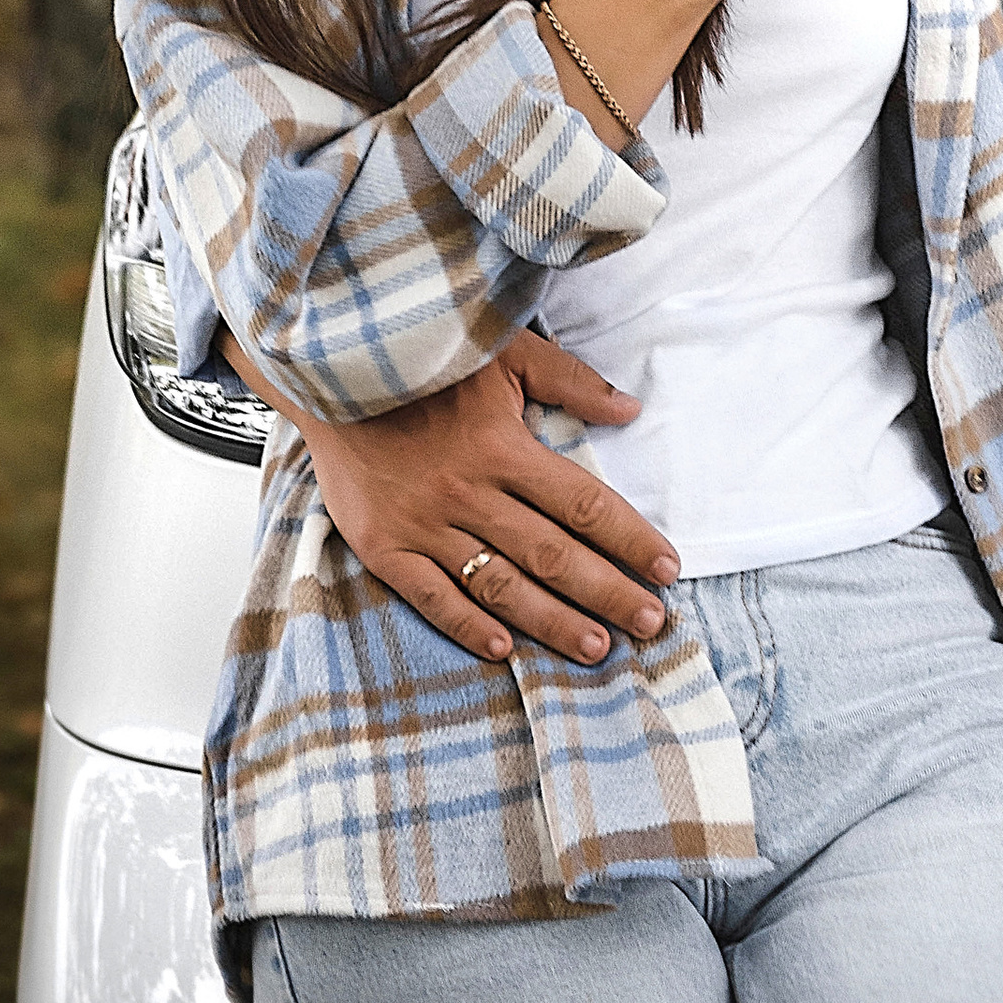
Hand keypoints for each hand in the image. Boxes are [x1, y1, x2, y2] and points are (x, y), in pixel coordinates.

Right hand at [281, 330, 682, 667]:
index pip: (583, 503)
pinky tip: (503, 650)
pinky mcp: (385, 547)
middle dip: (608, 591)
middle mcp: (470, 492)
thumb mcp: (504, 352)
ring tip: (596, 648)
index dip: (630, 538)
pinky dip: (467, 626)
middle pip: (552, 554)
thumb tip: (630, 410)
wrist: (334, 372)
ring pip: (500, 584)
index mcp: (503, 445)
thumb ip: (569, 380)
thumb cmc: (429, 361)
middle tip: (651, 623)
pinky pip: (431, 597)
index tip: (668, 567)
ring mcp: (425, 525)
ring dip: (551, 621)